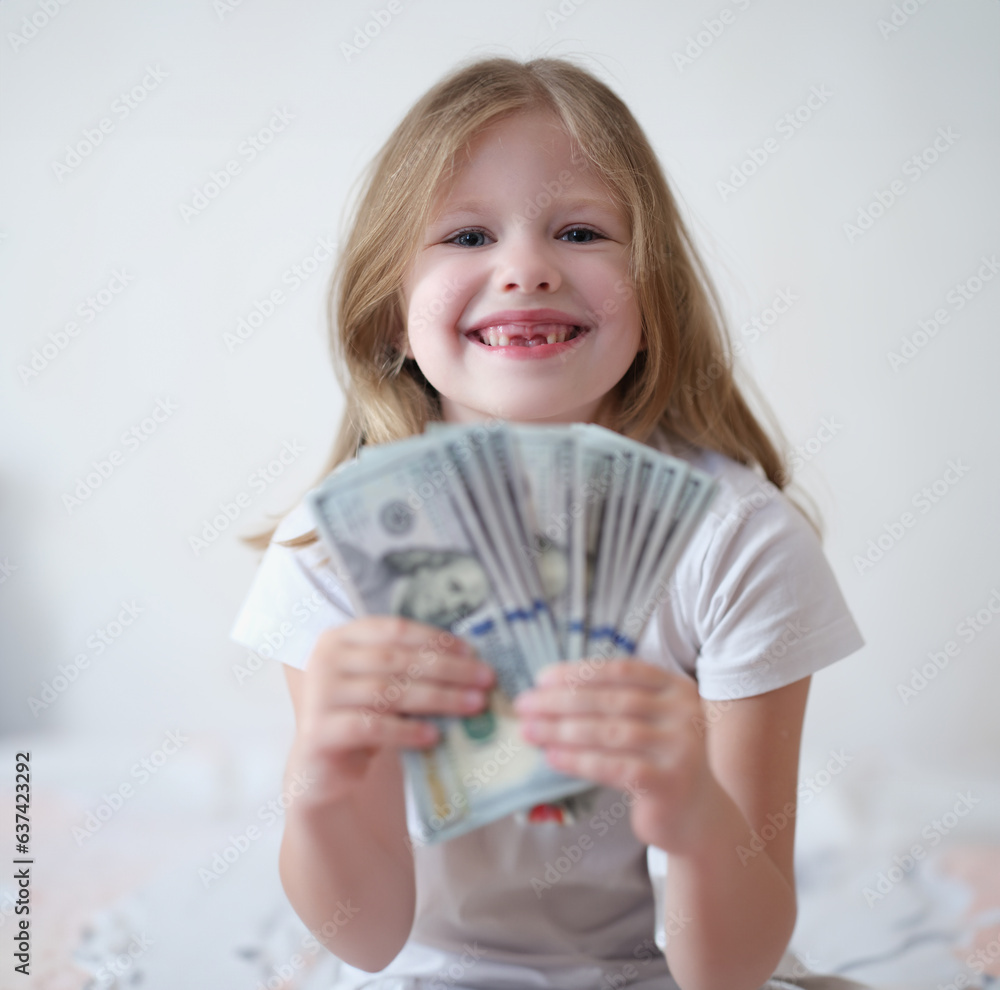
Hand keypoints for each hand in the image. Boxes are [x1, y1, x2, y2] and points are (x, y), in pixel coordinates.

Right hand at [295, 616, 494, 805]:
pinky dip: (407, 730)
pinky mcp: (320, 731)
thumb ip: (407, 667)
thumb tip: (468, 662)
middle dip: (447, 669)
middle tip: (484, 678)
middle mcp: (326, 660)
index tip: (471, 651)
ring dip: (438, 698)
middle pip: (397, 659)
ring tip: (472, 705)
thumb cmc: (358, 717)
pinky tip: (434, 736)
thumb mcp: (378, 684)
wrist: (319, 767)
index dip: (435, 638)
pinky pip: (373, 726)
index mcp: (341, 638)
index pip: (394, 629)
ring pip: (390, 691)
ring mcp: (320, 695)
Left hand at [513, 658, 723, 852]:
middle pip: (611, 700)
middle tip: (524, 704)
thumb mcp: (646, 721)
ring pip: (610, 732)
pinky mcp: (670, 782)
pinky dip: (578, 760)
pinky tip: (552, 757)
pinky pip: (614, 767)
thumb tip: (549, 691)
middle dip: (561, 701)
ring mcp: (680, 747)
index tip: (540, 678)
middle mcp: (684, 712)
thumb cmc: (657, 761)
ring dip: (562, 730)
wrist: (697, 816)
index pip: (620, 671)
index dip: (578, 672)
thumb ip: (614, 702)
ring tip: (529, 730)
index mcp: (675, 687)